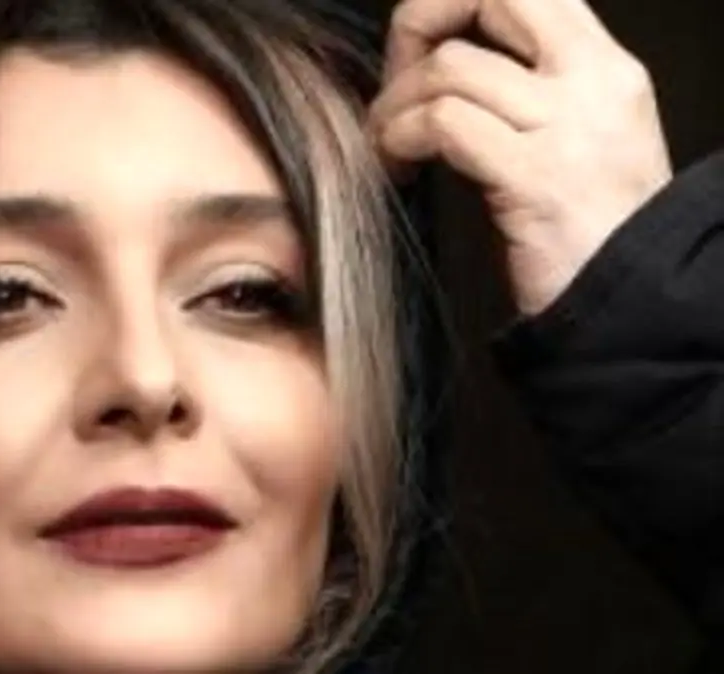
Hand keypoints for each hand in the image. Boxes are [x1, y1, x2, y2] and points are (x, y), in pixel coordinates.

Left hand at [371, 0, 671, 314]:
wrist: (629, 312)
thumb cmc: (586, 239)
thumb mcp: (576, 143)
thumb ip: (525, 94)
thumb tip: (440, 66)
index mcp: (606, 69)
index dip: (453, 8)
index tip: (419, 57)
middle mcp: (596, 83)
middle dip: (419, 27)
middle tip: (393, 88)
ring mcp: (569, 128)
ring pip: (451, 68)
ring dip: (394, 106)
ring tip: (388, 147)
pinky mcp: (536, 178)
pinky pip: (443, 123)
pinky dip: (401, 140)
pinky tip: (398, 171)